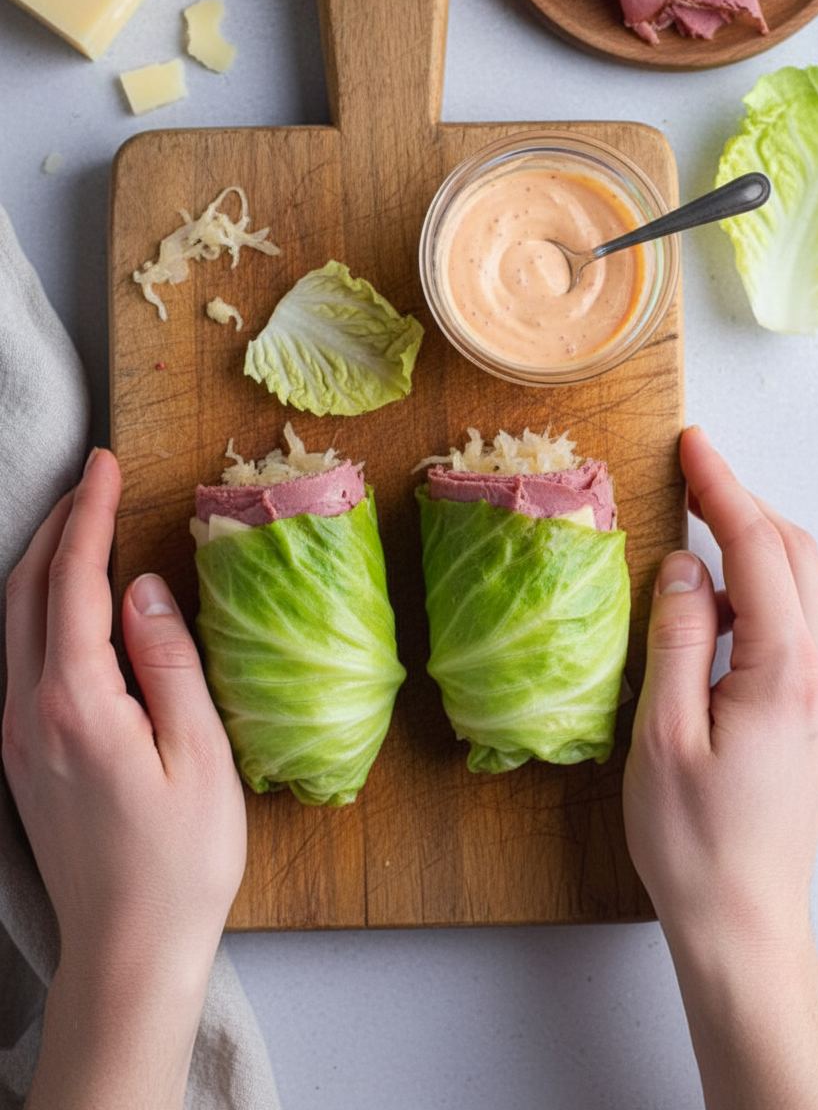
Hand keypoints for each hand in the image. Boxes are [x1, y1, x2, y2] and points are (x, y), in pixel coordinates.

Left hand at [2, 448, 246, 1109]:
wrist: (126, 950)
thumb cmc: (179, 863)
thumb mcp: (200, 755)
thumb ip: (169, 663)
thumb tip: (146, 591)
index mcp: (76, 703)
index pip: (73, 582)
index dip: (89, 516)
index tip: (105, 467)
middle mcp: (28, 711)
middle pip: (26, 591)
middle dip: (56, 526)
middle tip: (92, 481)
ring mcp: (15, 735)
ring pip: (12, 621)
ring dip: (41, 563)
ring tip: (79, 525)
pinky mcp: (19, 755)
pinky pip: (15, 656)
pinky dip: (38, 607)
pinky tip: (68, 603)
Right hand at [623, 425, 817, 1109]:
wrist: (741, 918)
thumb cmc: (695, 840)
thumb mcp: (663, 735)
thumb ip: (676, 639)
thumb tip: (683, 567)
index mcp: (784, 672)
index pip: (758, 550)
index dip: (722, 488)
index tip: (692, 446)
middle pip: (797, 554)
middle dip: (745, 501)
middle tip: (693, 471)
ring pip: (803, 585)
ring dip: (757, 540)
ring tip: (702, 520)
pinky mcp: (809, 712)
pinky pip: (795, 622)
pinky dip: (760, 585)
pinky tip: (718, 599)